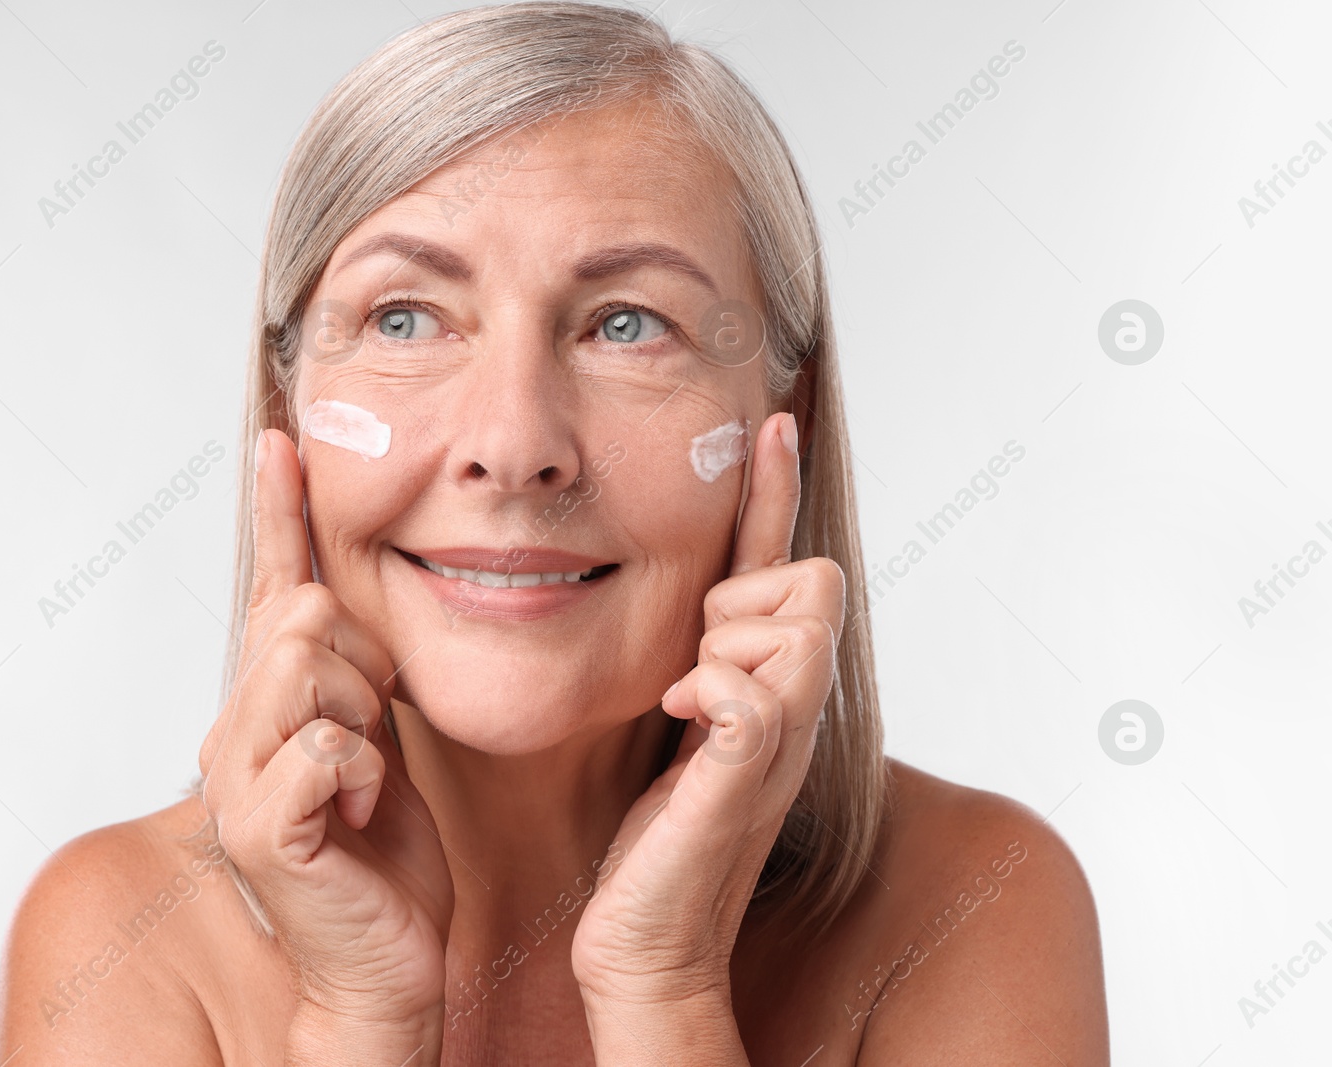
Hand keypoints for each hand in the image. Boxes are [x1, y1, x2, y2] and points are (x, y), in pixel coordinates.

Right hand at [199, 429, 453, 1035]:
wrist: (386, 961)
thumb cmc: (382, 858)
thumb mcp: (378, 738)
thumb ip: (355, 671)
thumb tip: (336, 599)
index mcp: (264, 706)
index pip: (269, 590)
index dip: (278, 514)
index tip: (282, 445)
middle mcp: (230, 732)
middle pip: (300, 617)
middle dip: (363, 664)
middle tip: (374, 735)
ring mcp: (234, 779)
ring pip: (303, 664)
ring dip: (363, 718)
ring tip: (365, 777)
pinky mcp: (257, 827)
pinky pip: (324, 744)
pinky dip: (365, 772)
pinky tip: (360, 812)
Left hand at [570, 411, 844, 1007]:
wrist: (649, 940)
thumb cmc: (656, 838)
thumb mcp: (680, 722)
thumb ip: (700, 657)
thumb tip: (697, 598)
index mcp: (776, 686)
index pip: (791, 565)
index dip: (778, 493)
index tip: (769, 422)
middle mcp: (795, 706)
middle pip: (809, 578)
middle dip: (742, 600)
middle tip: (693, 669)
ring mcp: (778, 744)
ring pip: (790, 621)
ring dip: (726, 643)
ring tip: (686, 703)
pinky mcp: (744, 780)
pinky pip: (754, 692)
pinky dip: (717, 687)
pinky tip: (684, 714)